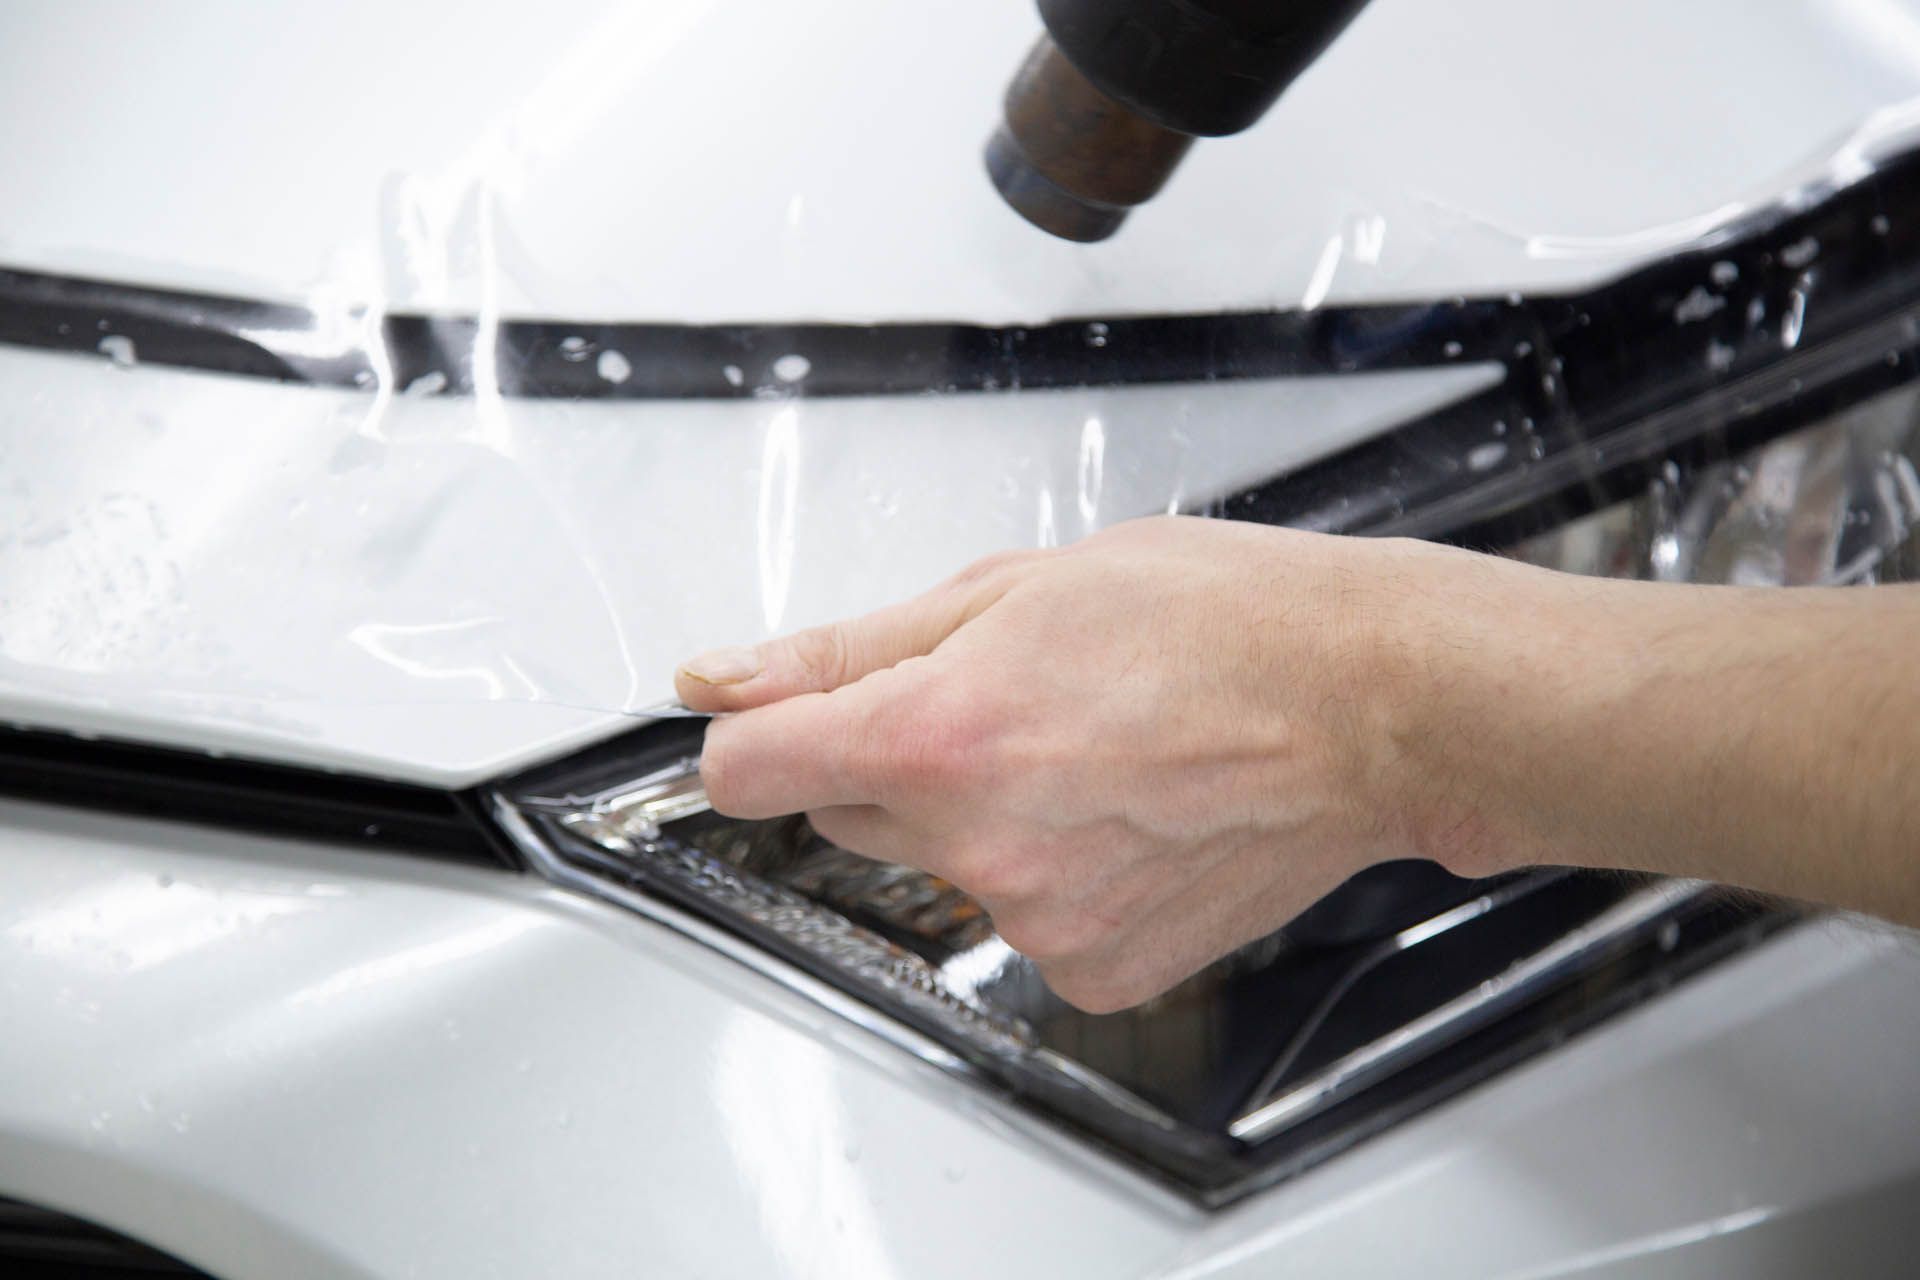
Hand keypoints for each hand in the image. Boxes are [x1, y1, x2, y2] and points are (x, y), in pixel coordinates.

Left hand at [673, 516, 1469, 1011]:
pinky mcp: (1095, 970)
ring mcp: (1038, 920)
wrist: (1370, 704)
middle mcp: (977, 844)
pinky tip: (1128, 816)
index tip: (779, 723)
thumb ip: (848, 648)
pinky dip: (1056, 875)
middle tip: (1008, 704)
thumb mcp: (1015, 589)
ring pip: (942, 863)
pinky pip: (1024, 919)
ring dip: (982, 816)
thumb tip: (724, 680)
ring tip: (1095, 752)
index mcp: (937, 733)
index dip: (755, 736)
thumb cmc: (1223, 622)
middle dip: (894, 758)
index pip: (745, 770)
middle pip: (846, 811)